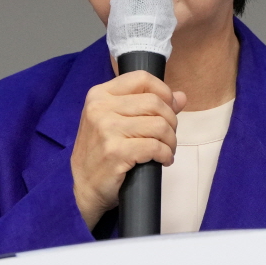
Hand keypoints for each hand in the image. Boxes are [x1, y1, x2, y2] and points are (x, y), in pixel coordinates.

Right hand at [70, 71, 186, 229]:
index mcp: (100, 95)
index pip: (141, 78)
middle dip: (171, 120)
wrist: (84, 187)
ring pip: (158, 125)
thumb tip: (181, 97)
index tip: (170, 108)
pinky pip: (154, 147)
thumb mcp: (116, 122)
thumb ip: (146, 106)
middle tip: (168, 136)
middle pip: (154, 102)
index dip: (163, 91)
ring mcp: (106, 130)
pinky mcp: (115, 152)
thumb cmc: (101, 152)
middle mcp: (100, 108)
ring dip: (170, 140)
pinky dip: (165, 154)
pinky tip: (163, 160)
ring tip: (166, 149)